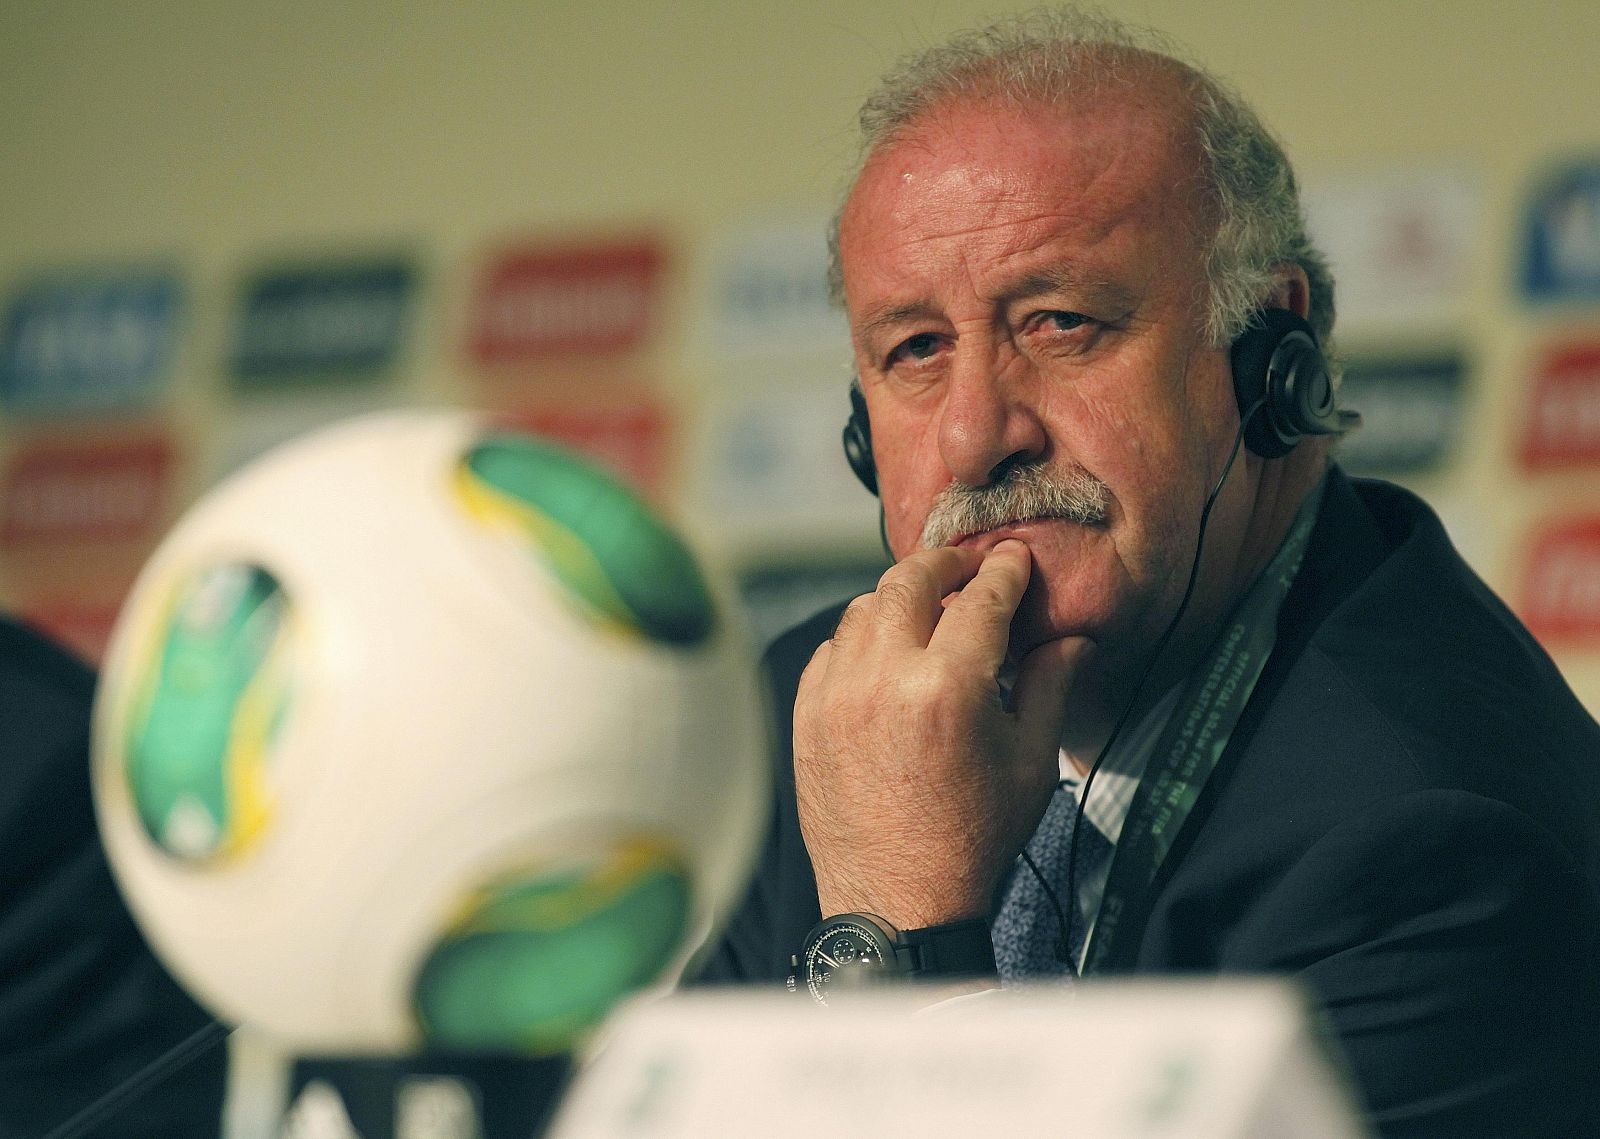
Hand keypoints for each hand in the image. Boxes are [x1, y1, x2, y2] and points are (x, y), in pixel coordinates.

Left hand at [793, 539, 1092, 928]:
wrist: (898, 902)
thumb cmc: (973, 838)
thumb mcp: (1030, 762)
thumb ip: (1049, 686)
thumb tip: (1070, 638)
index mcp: (947, 688)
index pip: (980, 598)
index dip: (1004, 571)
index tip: (1014, 559)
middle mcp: (883, 680)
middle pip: (908, 582)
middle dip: (943, 564)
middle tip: (966, 568)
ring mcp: (835, 696)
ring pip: (862, 610)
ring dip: (898, 601)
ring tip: (926, 613)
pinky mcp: (805, 717)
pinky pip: (830, 651)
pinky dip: (859, 642)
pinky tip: (885, 658)